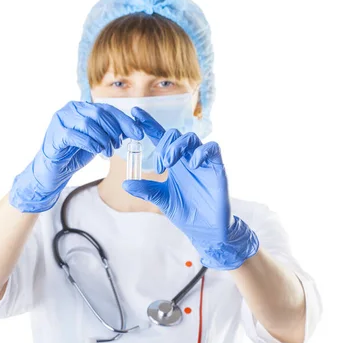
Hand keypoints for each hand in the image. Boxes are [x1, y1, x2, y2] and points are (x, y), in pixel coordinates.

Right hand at [10, 101, 142, 212]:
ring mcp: (60, 121)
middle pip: (99, 113)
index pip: (106, 109)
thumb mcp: (96, 140)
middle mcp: (69, 110)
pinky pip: (76, 136)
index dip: (124, 120)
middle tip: (119, 145)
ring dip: (103, 139)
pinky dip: (91, 144)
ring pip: (88, 123)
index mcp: (80, 107)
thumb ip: (110, 132)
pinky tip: (97, 152)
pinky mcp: (55, 135)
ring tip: (108, 152)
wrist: (52, 172)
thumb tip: (133, 129)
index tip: (138, 133)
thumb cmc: (73, 155)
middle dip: (114, 130)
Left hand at [122, 107, 258, 269]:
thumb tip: (125, 183)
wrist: (206, 230)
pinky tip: (192, 164)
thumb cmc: (186, 212)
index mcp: (173, 162)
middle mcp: (187, 158)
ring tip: (170, 163)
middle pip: (175, 134)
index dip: (148, 124)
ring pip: (192, 137)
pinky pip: (212, 148)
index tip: (134, 112)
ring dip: (177, 146)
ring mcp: (202, 162)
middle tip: (159, 165)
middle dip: (164, 143)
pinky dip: (201, 152)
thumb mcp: (160, 200)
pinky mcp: (217, 168)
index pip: (160, 137)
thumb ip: (145, 189)